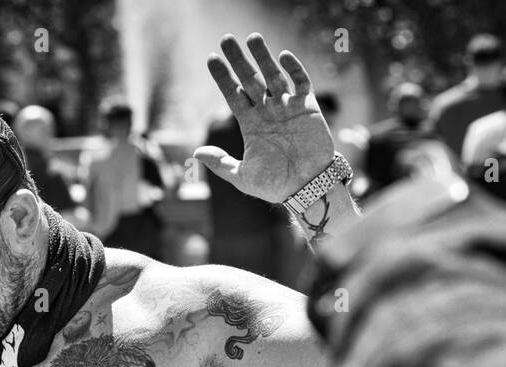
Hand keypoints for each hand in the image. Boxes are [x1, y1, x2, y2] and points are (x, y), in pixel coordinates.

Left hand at [194, 34, 335, 203]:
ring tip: (253, 38)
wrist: (308, 189)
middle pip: (250, 80)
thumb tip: (196, 153)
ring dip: (263, 57)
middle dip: (238, 60)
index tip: (211, 59)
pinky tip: (283, 55)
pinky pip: (301, 83)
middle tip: (226, 39)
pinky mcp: (308, 108)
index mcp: (251, 125)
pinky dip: (294, 69)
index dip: (223, 77)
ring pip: (273, 76)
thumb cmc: (276, 186)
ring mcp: (287, 108)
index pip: (233, 95)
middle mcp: (267, 112)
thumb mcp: (243, 177)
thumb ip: (221, 164)